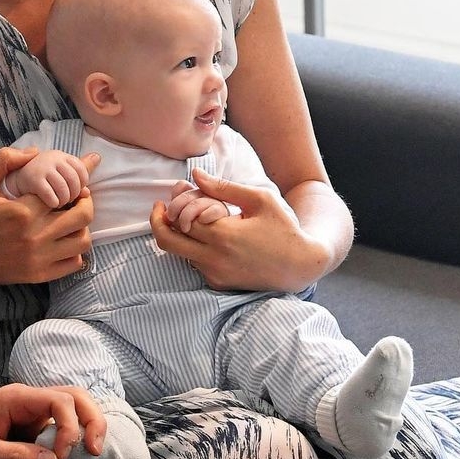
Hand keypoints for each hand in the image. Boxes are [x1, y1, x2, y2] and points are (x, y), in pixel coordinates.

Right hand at [0, 146, 96, 286]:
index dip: (76, 181)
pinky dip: (76, 251)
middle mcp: (36, 236)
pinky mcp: (40, 274)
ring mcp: (40, 258)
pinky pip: (74, 263)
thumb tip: (35, 151)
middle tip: (77, 197)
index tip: (79, 176)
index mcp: (23, 211)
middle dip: (85, 201)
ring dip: (82, 226)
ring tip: (71, 219)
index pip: (66, 190)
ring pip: (83, 241)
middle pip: (82, 215)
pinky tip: (65, 240)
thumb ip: (4, 160)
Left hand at [0, 384, 106, 458]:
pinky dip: (53, 450)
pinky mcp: (27, 427)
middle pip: (75, 398)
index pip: (61, 401)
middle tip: (96, 450)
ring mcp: (30, 413)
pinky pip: (52, 432)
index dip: (71, 427)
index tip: (61, 456)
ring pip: (69, 413)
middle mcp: (28, 401)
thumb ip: (16, 455)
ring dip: (77, 433)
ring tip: (79, 457)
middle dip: (91, 420)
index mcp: (17, 398)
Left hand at [150, 168, 330, 291]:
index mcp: (223, 235)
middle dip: (158, 222)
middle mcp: (214, 258)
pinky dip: (193, 249)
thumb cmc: (283, 228)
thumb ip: (224, 187)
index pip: (181, 218)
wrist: (301, 265)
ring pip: (179, 253)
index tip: (176, 191)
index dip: (174, 203)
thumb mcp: (259, 199)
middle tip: (160, 208)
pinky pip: (194, 264)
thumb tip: (195, 174)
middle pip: (167, 241)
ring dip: (178, 235)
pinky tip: (206, 235)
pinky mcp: (219, 284)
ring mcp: (215, 274)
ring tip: (189, 217)